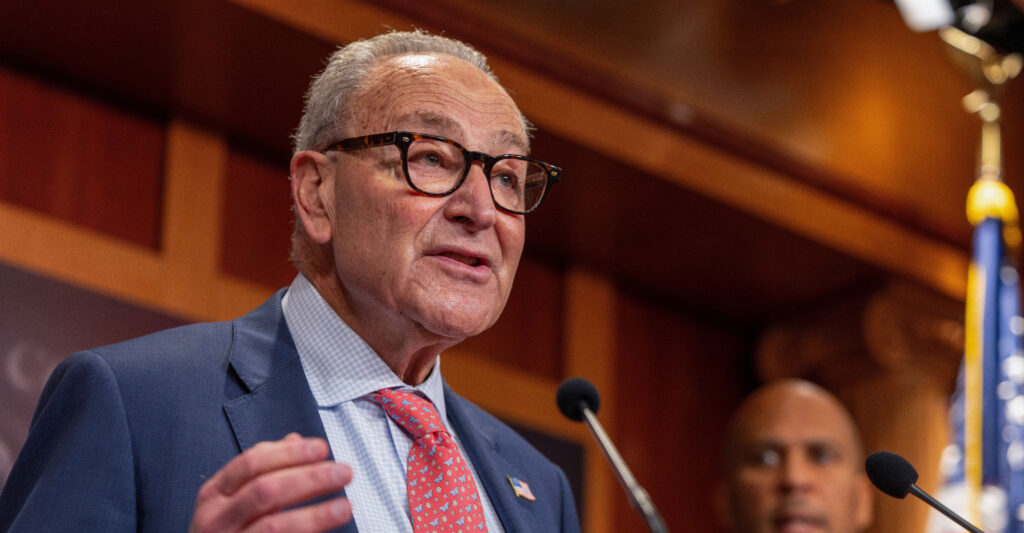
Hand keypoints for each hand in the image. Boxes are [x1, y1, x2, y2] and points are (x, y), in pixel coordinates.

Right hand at [189, 433, 352, 531]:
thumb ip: (263, 469)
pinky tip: (326, 531)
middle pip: (266, 491)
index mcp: (214, 494)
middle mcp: (216, 520)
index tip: (322, 448)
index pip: (252, 463)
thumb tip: (295, 440)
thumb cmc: (224, 531)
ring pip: (274, 526)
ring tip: (344, 507)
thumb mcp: (232, 499)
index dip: (289, 454)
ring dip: (314, 515)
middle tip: (343, 472)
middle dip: (309, 478)